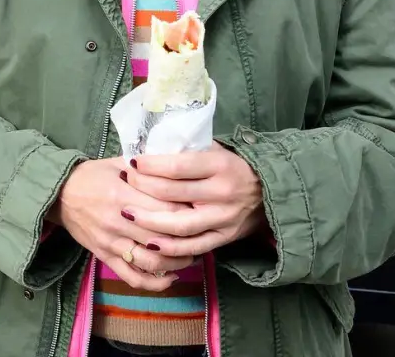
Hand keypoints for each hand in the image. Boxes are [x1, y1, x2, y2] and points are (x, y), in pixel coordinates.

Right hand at [52, 158, 198, 291]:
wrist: (59, 193)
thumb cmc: (91, 176)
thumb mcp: (118, 163)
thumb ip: (147, 165)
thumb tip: (179, 163)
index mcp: (123, 194)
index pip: (167, 207)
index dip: (188, 209)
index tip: (200, 208)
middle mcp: (119, 221)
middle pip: (164, 236)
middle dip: (189, 237)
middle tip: (202, 233)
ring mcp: (111, 242)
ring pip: (152, 261)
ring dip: (177, 262)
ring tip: (191, 255)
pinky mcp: (105, 256)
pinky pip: (132, 276)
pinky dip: (154, 282)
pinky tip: (170, 277)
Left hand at [123, 146, 264, 258]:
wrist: (270, 191)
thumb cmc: (232, 165)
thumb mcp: (214, 149)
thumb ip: (185, 148)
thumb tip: (147, 146)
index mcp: (219, 165)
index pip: (176, 167)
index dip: (150, 166)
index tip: (132, 162)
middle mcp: (223, 193)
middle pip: (172, 194)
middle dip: (142, 188)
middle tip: (124, 184)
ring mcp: (224, 218)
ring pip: (180, 224)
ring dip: (150, 221)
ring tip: (127, 214)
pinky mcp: (225, 237)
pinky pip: (194, 246)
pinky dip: (171, 248)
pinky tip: (150, 243)